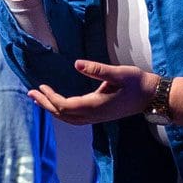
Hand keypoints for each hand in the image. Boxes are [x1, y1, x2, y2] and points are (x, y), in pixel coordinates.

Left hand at [28, 60, 159, 124]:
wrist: (151, 96)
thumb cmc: (136, 83)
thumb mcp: (118, 72)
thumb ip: (97, 69)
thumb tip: (77, 64)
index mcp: (95, 106)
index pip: (65, 106)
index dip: (51, 97)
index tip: (41, 86)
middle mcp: (93, 116)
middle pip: (62, 115)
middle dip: (45, 104)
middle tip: (31, 92)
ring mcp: (96, 118)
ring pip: (68, 119)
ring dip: (52, 109)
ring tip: (39, 99)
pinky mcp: (99, 115)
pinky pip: (75, 118)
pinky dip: (62, 112)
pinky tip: (58, 104)